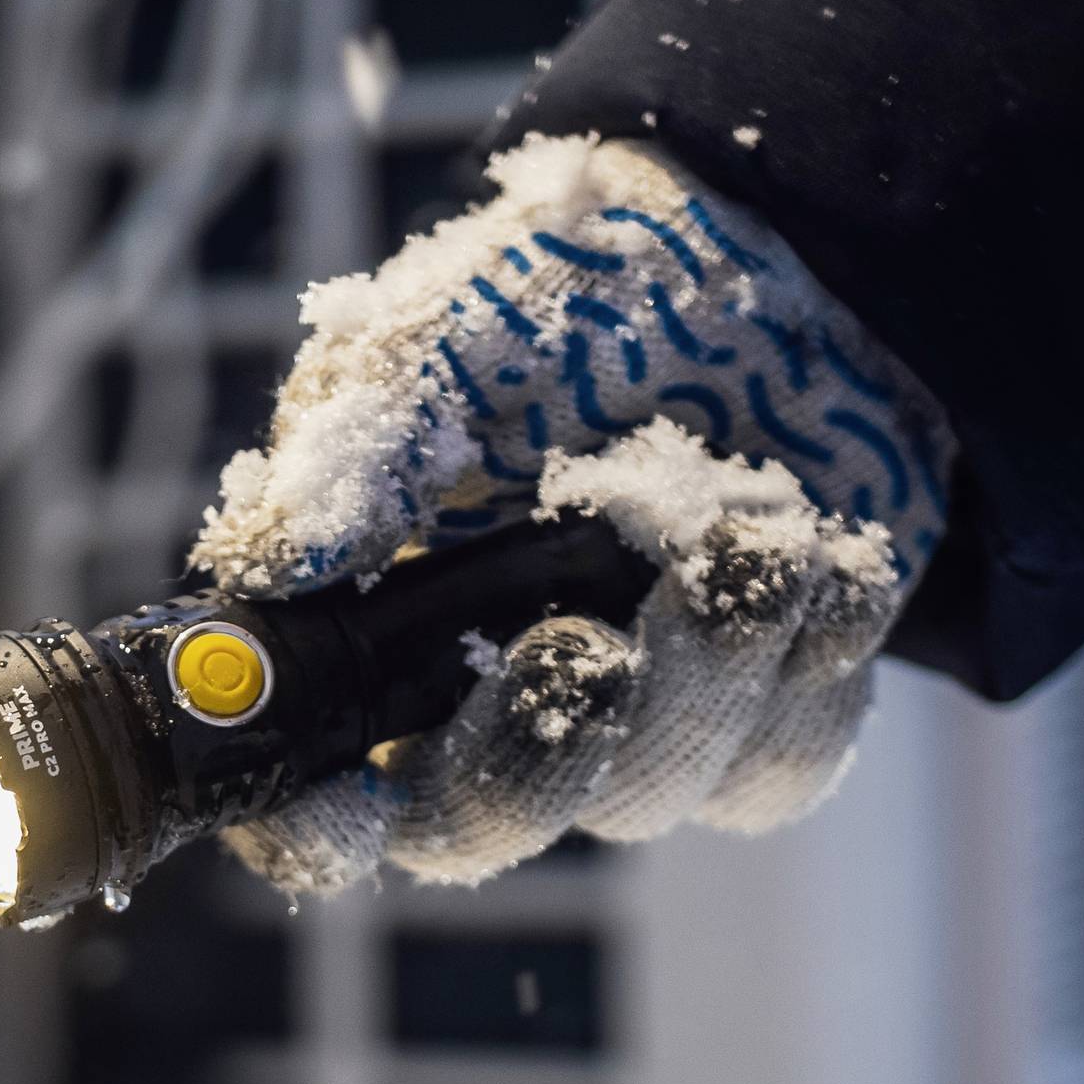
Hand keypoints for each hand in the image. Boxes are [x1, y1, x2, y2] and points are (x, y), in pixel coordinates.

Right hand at [198, 136, 950, 889]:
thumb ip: (345, 464)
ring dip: (705, 666)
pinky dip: (809, 654)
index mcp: (377, 647)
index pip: (318, 797)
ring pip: (653, 795)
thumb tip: (264, 560)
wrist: (758, 249)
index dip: (314, 834)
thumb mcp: (422, 356)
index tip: (348, 811)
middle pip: (482, 829)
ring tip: (742, 527)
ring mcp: (635, 725)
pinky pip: (788, 756)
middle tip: (585, 647)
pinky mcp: (769, 709)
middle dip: (539, 754)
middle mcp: (492, 710)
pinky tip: (819, 549)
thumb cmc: (552, 301)